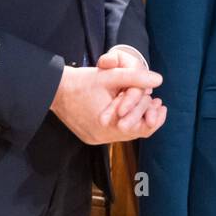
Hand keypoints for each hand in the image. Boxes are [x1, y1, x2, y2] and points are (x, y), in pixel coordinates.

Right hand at [49, 63, 165, 143]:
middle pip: (134, 132)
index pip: (141, 129)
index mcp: (107, 126)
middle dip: (146, 116)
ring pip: (124, 133)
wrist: (53, 90)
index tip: (161, 104)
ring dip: (135, 118)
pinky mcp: (90, 136)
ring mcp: (95, 138)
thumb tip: (159, 80)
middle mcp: (101, 137)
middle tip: (155, 102)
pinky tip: (126, 109)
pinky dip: (122, 122)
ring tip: (145, 103)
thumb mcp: (111, 76)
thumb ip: (136, 78)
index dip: (154, 118)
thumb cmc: (82, 81)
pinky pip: (113, 132)